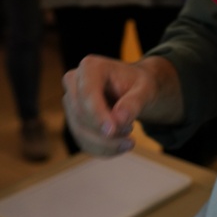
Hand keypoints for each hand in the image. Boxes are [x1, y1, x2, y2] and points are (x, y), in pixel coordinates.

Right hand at [63, 55, 177, 155]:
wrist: (136, 89)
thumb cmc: (140, 84)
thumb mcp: (146, 89)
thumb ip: (134, 102)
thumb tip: (119, 119)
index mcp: (91, 67)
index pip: (87, 94)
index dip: (97, 114)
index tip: (112, 131)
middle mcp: (74, 82)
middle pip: (81, 115)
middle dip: (105, 132)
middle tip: (131, 133)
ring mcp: (71, 102)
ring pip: (80, 132)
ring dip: (106, 144)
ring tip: (129, 140)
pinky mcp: (74, 120)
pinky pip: (83, 141)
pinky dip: (103, 150)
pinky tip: (121, 146)